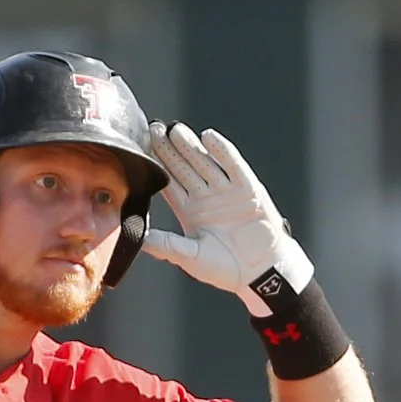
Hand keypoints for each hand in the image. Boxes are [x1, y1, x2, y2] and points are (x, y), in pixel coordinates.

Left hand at [138, 123, 313, 305]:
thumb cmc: (226, 269)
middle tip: (154, 129)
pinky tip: (208, 137)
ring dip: (191, 146)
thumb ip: (166, 245)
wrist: (262, 273)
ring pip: (205, 163)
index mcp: (190, 212)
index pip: (170, 183)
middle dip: (170, 148)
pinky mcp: (248, 188)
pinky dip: (222, 151)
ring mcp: (227, 191)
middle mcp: (206, 198)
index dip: (157, 166)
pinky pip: (234, 165)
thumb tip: (138, 239)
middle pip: (185, 167)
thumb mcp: (191, 258)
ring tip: (175, 129)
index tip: (142, 148)